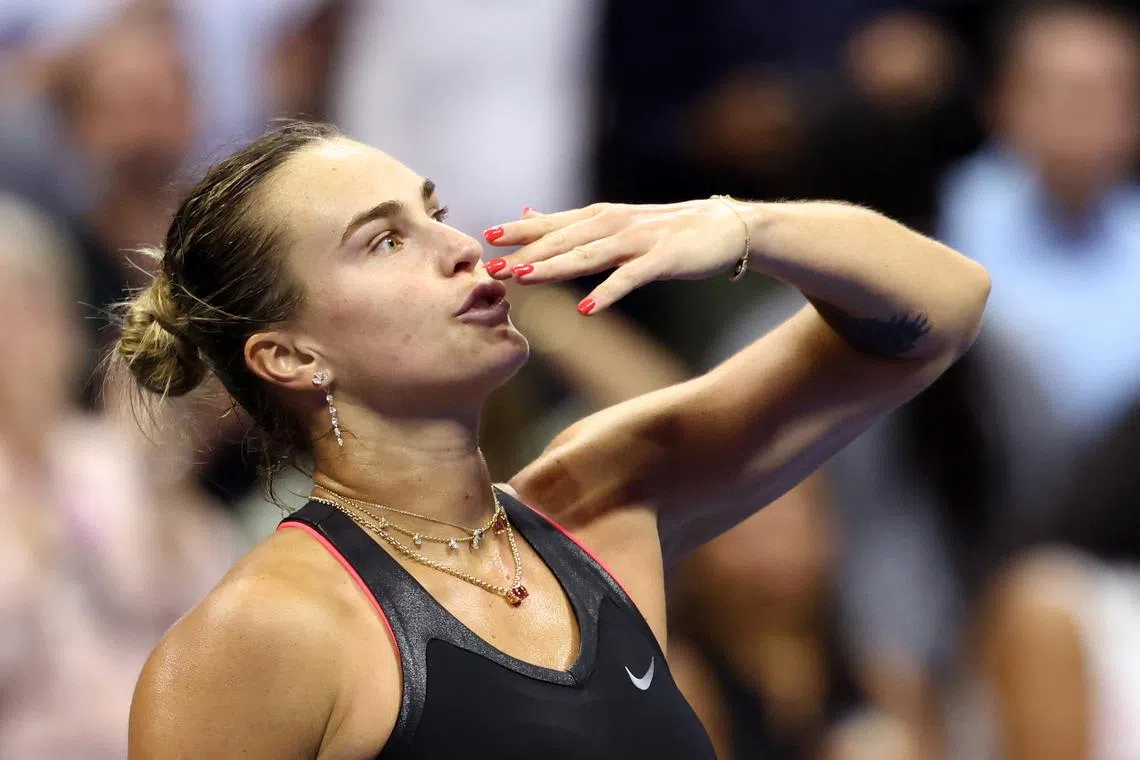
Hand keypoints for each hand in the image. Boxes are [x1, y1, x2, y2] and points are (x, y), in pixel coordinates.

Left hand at [483, 201, 747, 313]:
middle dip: (526, 253)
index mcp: (601, 216)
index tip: (486, 238)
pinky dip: (607, 293)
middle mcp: (615, 223)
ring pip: (588, 255)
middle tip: (494, 268)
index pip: (553, 223)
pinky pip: (629, 278)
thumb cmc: (669, 229)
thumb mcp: (616, 221)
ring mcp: (638, 240)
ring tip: (525, 279)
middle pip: (563, 239)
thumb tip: (528, 211)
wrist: (726, 227)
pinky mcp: (662, 258)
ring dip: (555, 268)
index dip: (521, 230)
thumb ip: (572, 222)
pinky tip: (586, 309)